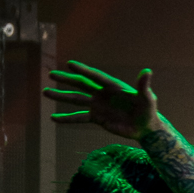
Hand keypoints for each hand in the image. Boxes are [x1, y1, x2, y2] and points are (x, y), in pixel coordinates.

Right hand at [44, 60, 159, 139]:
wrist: (145, 128)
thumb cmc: (148, 111)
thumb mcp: (148, 99)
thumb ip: (143, 86)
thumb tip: (147, 71)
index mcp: (112, 86)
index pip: (95, 76)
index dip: (83, 70)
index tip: (70, 64)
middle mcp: (102, 93)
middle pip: (81, 84)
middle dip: (66, 80)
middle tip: (52, 75)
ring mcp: (97, 105)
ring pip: (76, 100)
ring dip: (61, 97)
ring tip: (45, 93)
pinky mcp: (97, 118)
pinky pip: (79, 118)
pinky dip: (67, 118)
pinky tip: (54, 119)